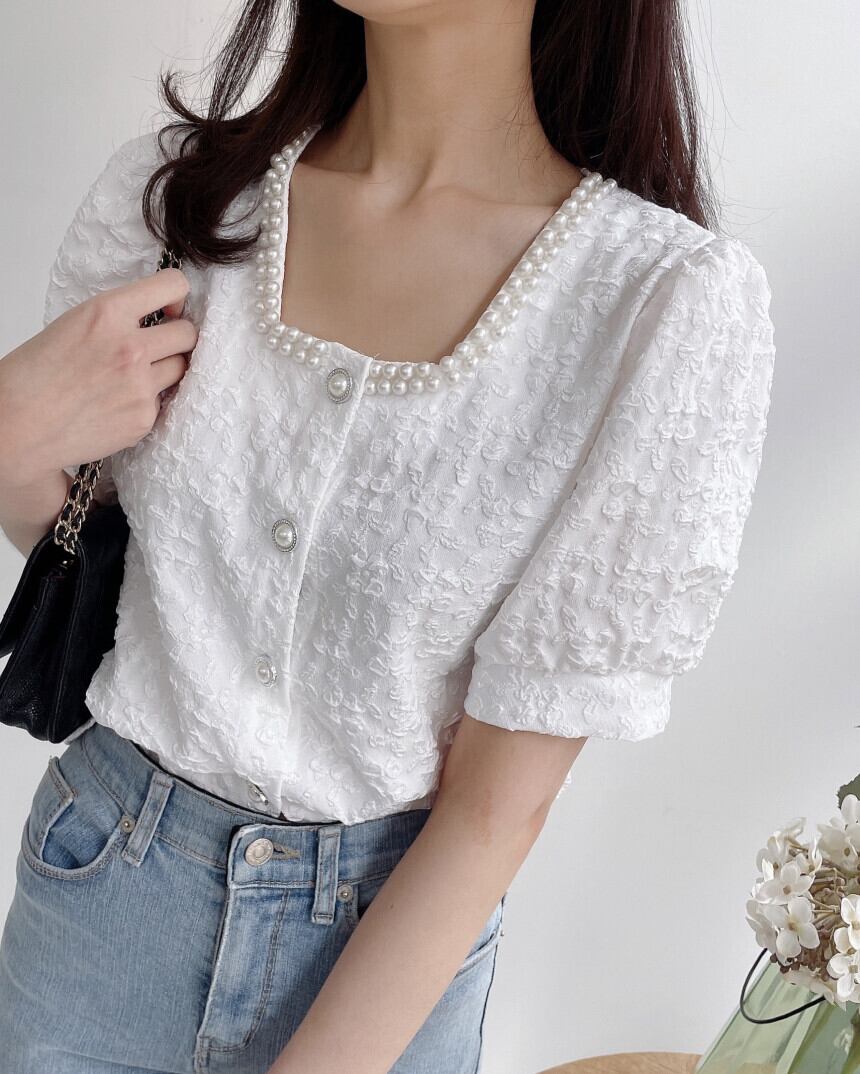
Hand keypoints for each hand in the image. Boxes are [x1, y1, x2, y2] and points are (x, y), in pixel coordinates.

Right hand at [0, 268, 196, 487]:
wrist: (18, 424)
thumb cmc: (35, 376)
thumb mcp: (75, 325)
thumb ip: (118, 318)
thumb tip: (157, 317)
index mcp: (107, 313)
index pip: (172, 286)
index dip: (176, 296)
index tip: (170, 307)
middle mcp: (130, 347)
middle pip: (188, 333)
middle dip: (177, 337)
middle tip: (159, 345)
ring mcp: (140, 385)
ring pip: (181, 367)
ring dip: (166, 368)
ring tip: (133, 376)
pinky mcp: (143, 417)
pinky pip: (163, 400)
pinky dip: (148, 400)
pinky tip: (119, 403)